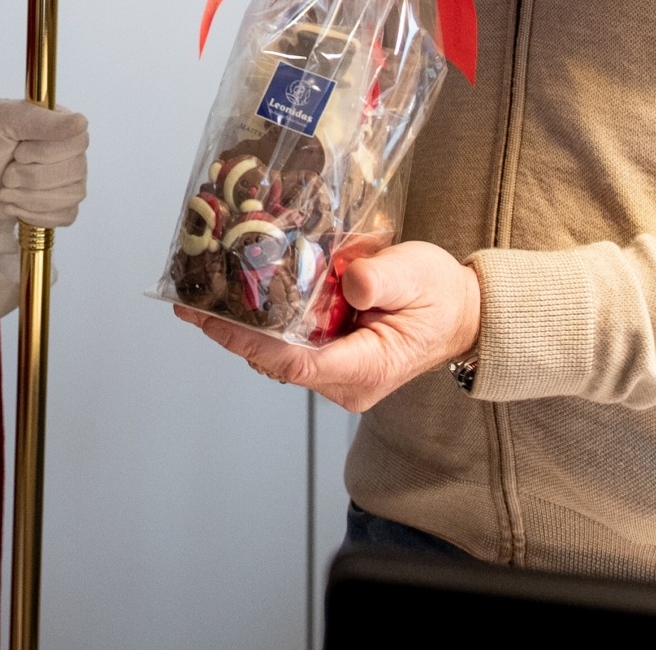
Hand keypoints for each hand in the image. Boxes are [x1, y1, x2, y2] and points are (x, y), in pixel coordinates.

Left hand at [0, 100, 89, 228]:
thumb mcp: (6, 121)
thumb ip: (41, 121)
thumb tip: (81, 122)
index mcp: (62, 125)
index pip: (78, 141)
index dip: (47, 152)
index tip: (18, 153)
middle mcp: (72, 152)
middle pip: (74, 171)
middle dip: (31, 177)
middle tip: (6, 175)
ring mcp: (69, 181)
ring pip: (70, 197)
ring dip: (30, 198)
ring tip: (5, 190)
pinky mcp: (61, 206)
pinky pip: (65, 216)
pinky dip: (35, 215)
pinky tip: (13, 205)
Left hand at [175, 241, 479, 413]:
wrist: (462, 311)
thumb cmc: (441, 296)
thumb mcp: (417, 276)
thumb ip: (381, 279)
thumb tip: (349, 280)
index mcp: (366, 367)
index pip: (294, 363)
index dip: (247, 342)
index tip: (212, 320)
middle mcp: (346, 379)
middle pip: (275, 361)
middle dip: (232, 332)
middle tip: (193, 298)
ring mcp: (337, 371)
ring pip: (277, 355)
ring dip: (243, 326)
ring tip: (207, 292)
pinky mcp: (332, 355)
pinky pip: (289, 344)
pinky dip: (263, 323)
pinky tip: (243, 295)